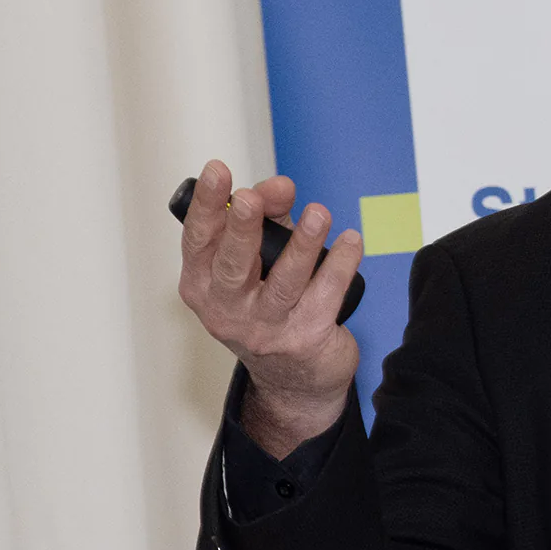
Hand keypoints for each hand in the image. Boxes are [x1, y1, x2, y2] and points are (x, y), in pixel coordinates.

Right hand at [177, 159, 362, 455]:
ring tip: (318, 213)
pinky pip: (325, 296)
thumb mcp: (260, 259)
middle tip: (251, 198)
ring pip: (284, 282)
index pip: (199, 240)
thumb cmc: (269, 305)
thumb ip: (269, 218)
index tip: (218, 171)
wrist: (295, 379)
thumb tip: (280, 188)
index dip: (207, 205)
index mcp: (203, 285)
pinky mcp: (304, 340)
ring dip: (302, 244)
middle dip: (242, 228)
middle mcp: (227, 311)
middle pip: (232, 266)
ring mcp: (265, 329)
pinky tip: (352, 242)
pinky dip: (340, 265)